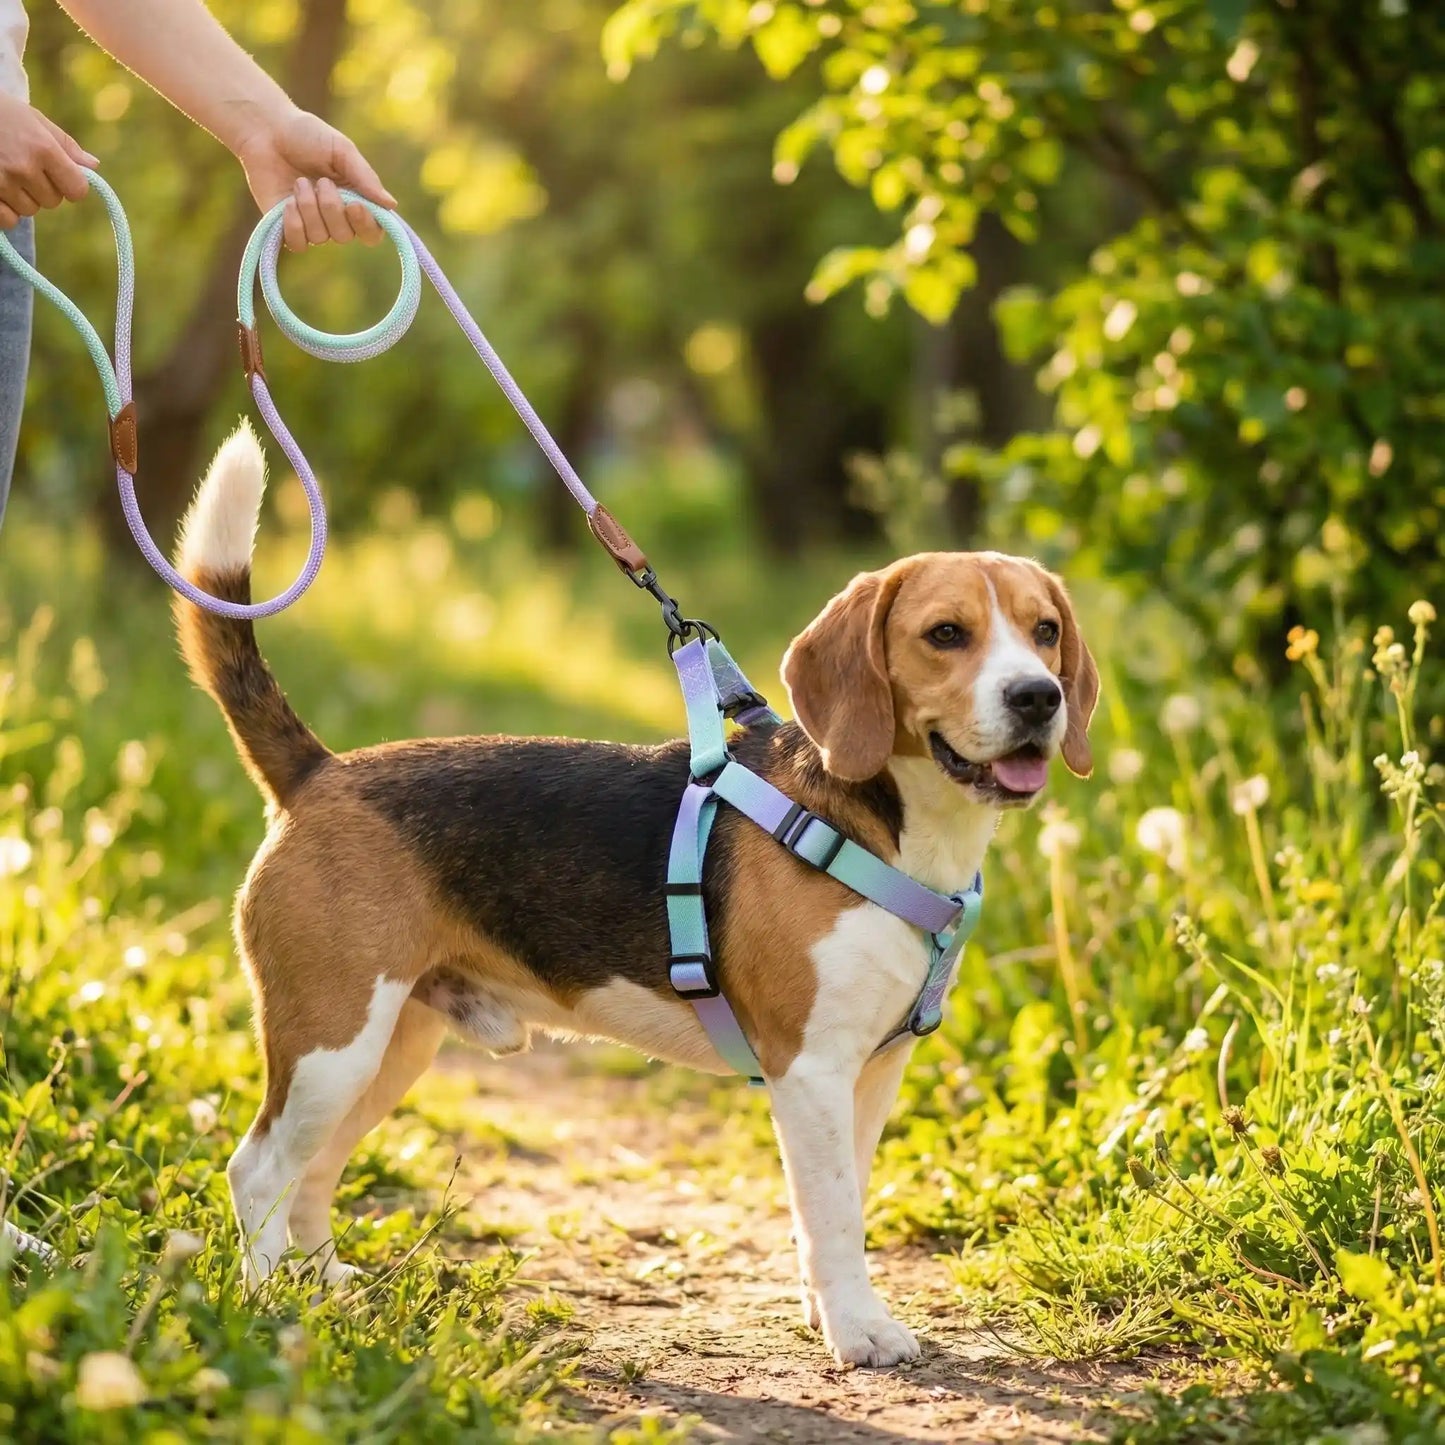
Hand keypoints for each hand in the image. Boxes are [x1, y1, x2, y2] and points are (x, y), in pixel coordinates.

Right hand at [0, 95, 97, 229]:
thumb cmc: (1, 113)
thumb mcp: (33, 119)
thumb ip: (65, 145)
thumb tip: (94, 167)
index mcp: (42, 148)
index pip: (77, 190)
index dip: (70, 185)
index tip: (60, 176)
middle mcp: (23, 168)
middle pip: (52, 201)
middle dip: (43, 188)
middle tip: (22, 165)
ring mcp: (1, 183)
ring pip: (30, 210)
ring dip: (22, 197)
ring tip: (5, 172)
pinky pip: (8, 220)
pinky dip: (5, 211)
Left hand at [233, 107, 395, 250]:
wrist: (266, 130)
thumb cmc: (306, 135)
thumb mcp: (341, 150)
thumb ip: (365, 177)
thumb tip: (391, 205)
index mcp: (355, 199)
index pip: (372, 232)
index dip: (366, 225)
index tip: (354, 205)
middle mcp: (336, 217)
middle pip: (345, 236)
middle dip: (332, 208)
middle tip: (320, 181)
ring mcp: (311, 224)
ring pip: (320, 237)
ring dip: (309, 208)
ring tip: (299, 182)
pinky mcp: (286, 228)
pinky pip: (298, 243)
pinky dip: (293, 224)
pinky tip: (287, 202)